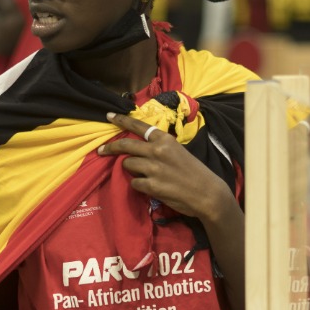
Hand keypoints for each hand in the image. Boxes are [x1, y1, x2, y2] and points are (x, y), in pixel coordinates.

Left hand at [97, 112, 233, 221]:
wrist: (208, 193)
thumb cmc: (195, 172)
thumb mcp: (178, 151)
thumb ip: (160, 148)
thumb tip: (140, 149)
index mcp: (165, 140)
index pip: (139, 126)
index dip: (122, 120)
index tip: (109, 116)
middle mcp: (157, 151)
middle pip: (125, 145)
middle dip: (110, 148)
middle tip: (101, 150)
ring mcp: (153, 168)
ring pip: (127, 165)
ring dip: (131, 170)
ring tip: (144, 175)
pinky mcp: (151, 185)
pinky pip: (134, 183)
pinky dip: (139, 185)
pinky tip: (151, 187)